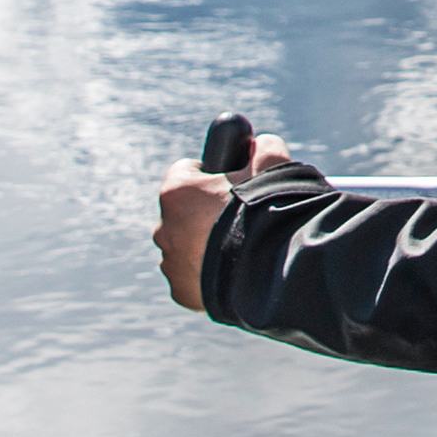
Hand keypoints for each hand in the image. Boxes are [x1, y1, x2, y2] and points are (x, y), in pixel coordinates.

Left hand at [155, 133, 288, 311]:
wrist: (272, 266)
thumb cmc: (268, 211)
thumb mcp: (272, 165)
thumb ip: (263, 148)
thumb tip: (260, 145)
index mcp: (177, 191)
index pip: (184, 172)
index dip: (210, 175)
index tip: (230, 181)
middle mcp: (164, 227)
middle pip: (182, 213)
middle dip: (205, 214)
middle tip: (239, 219)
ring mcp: (171, 262)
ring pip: (185, 247)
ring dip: (206, 246)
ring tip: (241, 249)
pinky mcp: (182, 291)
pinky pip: (192, 278)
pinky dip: (209, 275)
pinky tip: (235, 272)